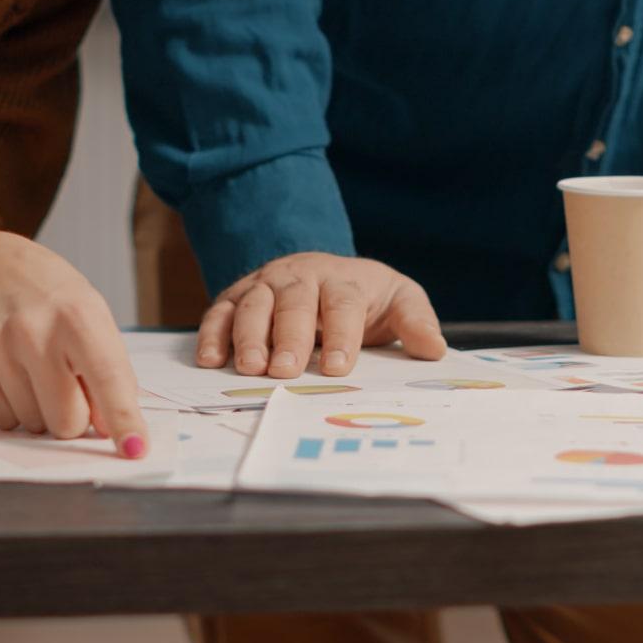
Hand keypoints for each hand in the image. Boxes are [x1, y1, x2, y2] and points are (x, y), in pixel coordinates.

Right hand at [0, 230, 146, 457]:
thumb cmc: (54, 301)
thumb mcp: (95, 321)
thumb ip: (110, 375)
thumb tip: (111, 430)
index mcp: (78, 318)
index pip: (108, 380)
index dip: (124, 420)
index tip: (135, 448)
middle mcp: (34, 332)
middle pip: (67, 421)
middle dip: (75, 417)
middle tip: (70, 386)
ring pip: (34, 425)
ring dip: (42, 410)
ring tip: (37, 371)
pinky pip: (2, 420)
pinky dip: (13, 408)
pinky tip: (13, 374)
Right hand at [198, 252, 445, 377]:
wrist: (327, 271)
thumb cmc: (367, 296)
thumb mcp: (399, 300)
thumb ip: (416, 321)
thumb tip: (433, 349)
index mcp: (344, 279)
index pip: (344, 304)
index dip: (341, 335)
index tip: (339, 367)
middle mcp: (301, 276)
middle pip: (294, 303)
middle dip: (290, 337)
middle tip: (286, 371)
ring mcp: (265, 284)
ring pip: (253, 306)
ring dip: (249, 337)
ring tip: (250, 369)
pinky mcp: (237, 296)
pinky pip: (220, 312)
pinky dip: (212, 333)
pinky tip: (210, 360)